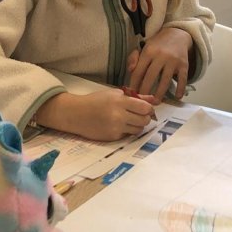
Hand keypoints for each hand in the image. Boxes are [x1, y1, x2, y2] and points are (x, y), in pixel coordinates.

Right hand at [35, 90, 154, 141]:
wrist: (76, 114)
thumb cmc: (96, 101)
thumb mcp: (114, 94)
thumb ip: (135, 97)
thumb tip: (154, 99)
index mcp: (120, 101)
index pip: (145, 108)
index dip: (149, 109)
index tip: (146, 108)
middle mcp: (119, 115)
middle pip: (144, 120)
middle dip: (145, 118)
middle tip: (140, 115)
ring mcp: (116, 127)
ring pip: (138, 130)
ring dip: (138, 125)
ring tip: (130, 120)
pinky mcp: (112, 137)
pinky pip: (128, 135)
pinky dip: (127, 131)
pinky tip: (120, 125)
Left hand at [126, 27, 191, 101]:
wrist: (177, 34)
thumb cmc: (157, 44)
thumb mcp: (143, 47)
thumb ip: (134, 58)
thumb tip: (130, 70)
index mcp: (148, 52)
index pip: (139, 71)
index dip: (134, 84)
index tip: (132, 94)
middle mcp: (161, 56)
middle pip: (151, 77)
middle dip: (145, 91)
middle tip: (142, 102)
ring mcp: (173, 60)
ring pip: (165, 80)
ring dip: (160, 93)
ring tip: (156, 102)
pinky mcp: (184, 64)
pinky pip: (182, 79)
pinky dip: (180, 89)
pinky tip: (177, 97)